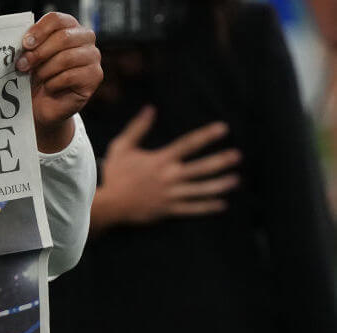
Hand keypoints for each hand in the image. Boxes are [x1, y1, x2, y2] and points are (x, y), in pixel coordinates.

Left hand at [17, 12, 102, 151]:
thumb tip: (24, 43)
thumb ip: (30, 46)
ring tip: (37, 78)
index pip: (57, 20)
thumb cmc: (37, 78)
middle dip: (39, 53)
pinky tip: (50, 87)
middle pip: (63, 37)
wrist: (42, 105)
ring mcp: (93, 57)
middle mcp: (85, 38)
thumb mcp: (31, 58)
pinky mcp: (94, 77)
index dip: (39, 31)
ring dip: (45, 70)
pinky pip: (70, 76)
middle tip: (23, 65)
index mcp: (69, 27)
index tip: (25, 44)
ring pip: (66, 58)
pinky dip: (54, 83)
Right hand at [92, 106, 240, 230]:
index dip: (206, 136)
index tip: (223, 128)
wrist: (109, 204)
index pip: (188, 144)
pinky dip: (207, 207)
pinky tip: (221, 204)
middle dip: (220, 161)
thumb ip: (137, 128)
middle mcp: (168, 177)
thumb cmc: (114, 174)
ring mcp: (170, 195)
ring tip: (235, 180)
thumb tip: (150, 109)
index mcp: (160, 160)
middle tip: (237, 156)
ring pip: (200, 189)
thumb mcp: (122, 147)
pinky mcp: (168, 210)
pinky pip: (192, 208)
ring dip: (219, 185)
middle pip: (200, 168)